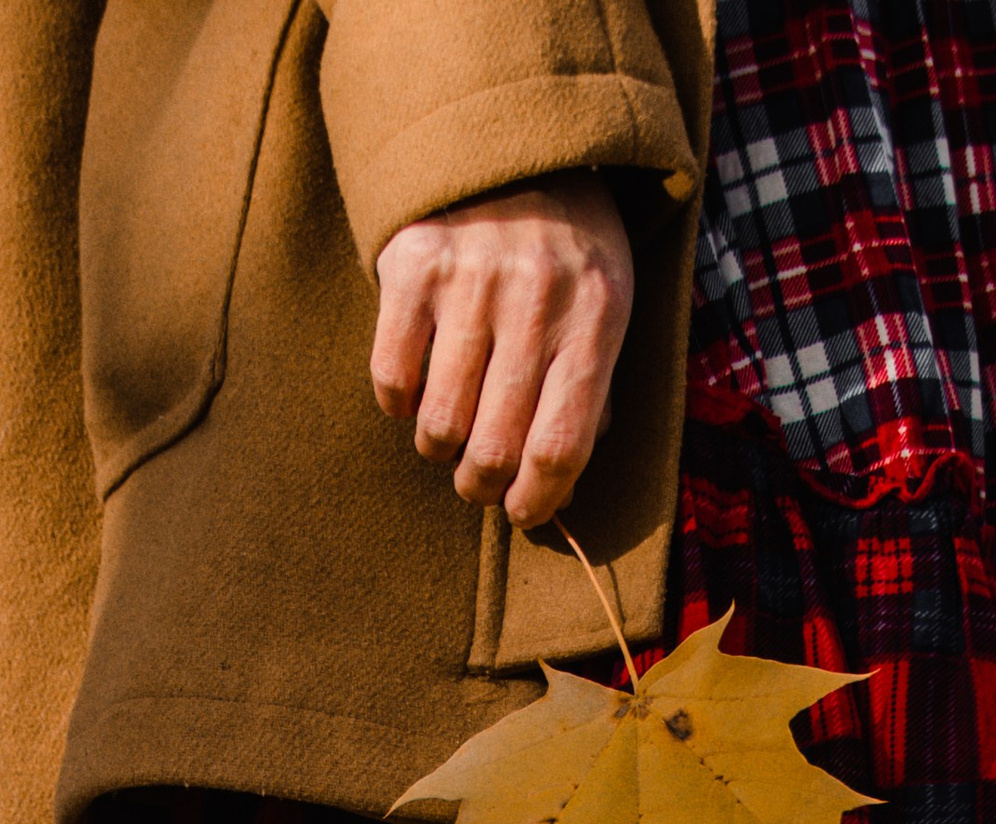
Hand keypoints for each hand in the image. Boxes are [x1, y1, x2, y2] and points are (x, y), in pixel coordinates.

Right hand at [371, 172, 634, 529]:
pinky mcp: (414, 266)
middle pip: (494, 448)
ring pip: (439, 426)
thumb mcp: (604, 306)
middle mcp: (535, 298)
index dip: (536, 501)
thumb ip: (590, 392)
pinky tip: (417, 385)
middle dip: (481, 486)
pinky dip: (399, 403)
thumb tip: (560, 487)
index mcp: (595, 316)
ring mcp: (471, 280)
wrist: (512, 139)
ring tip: (449, 430)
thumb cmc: (566, 245)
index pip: (559, 447)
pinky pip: (391, 379)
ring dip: (439, 448)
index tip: (520, 513)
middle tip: (477, 481)